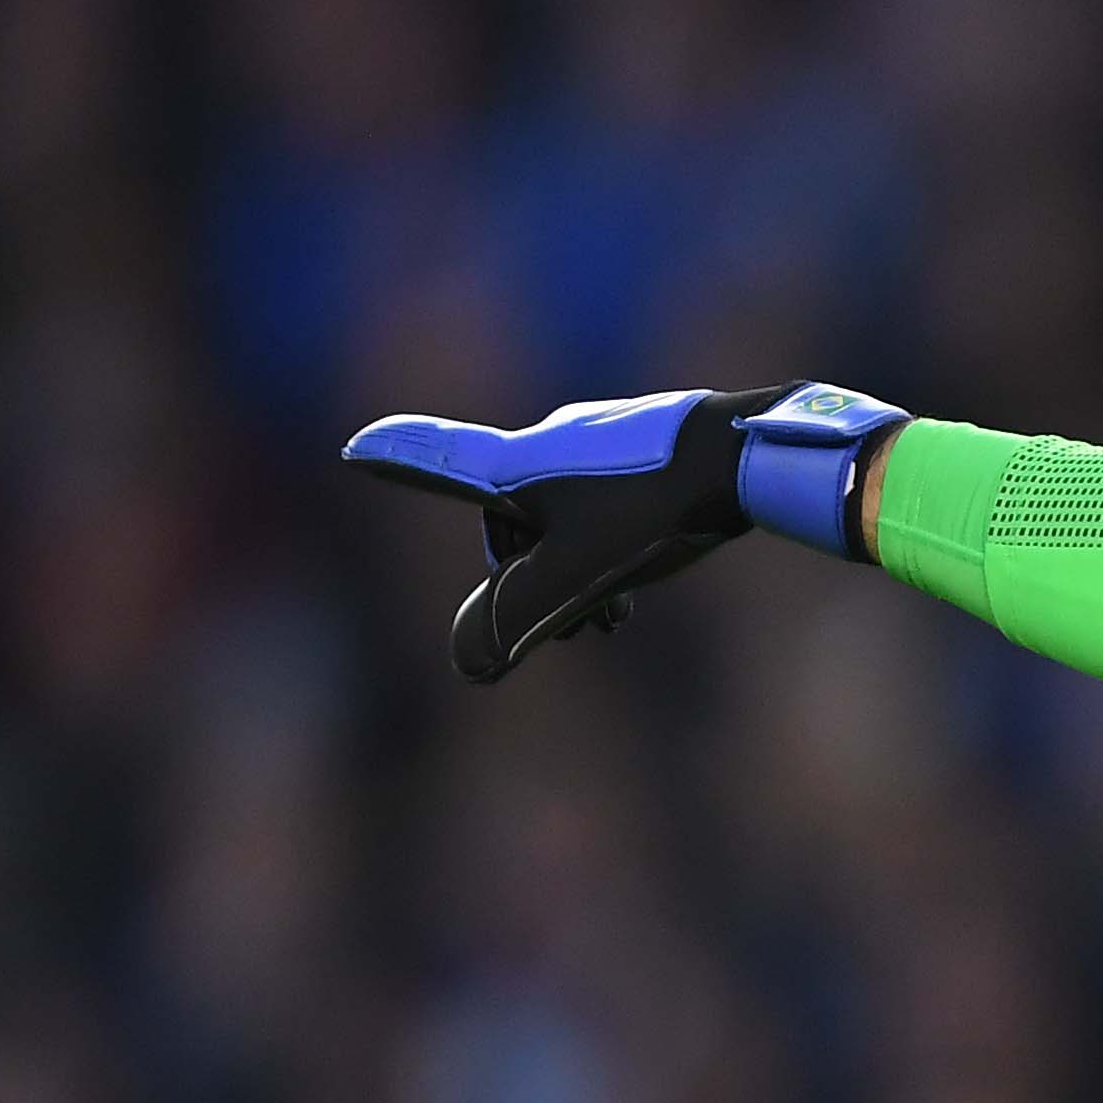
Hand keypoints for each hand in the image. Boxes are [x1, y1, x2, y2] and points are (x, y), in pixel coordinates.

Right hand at [342, 381, 907, 681]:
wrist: (745, 454)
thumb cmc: (653, 511)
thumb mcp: (577, 577)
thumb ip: (516, 620)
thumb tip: (468, 666)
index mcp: (516, 464)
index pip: (439, 462)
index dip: (398, 460)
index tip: (358, 449)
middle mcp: (547, 441)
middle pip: (510, 516)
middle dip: (528, 575)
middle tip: (576, 629)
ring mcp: (600, 436)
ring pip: (563, 513)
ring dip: (575, 568)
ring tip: (613, 620)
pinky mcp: (648, 441)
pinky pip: (608, 497)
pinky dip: (612, 542)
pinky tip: (648, 567)